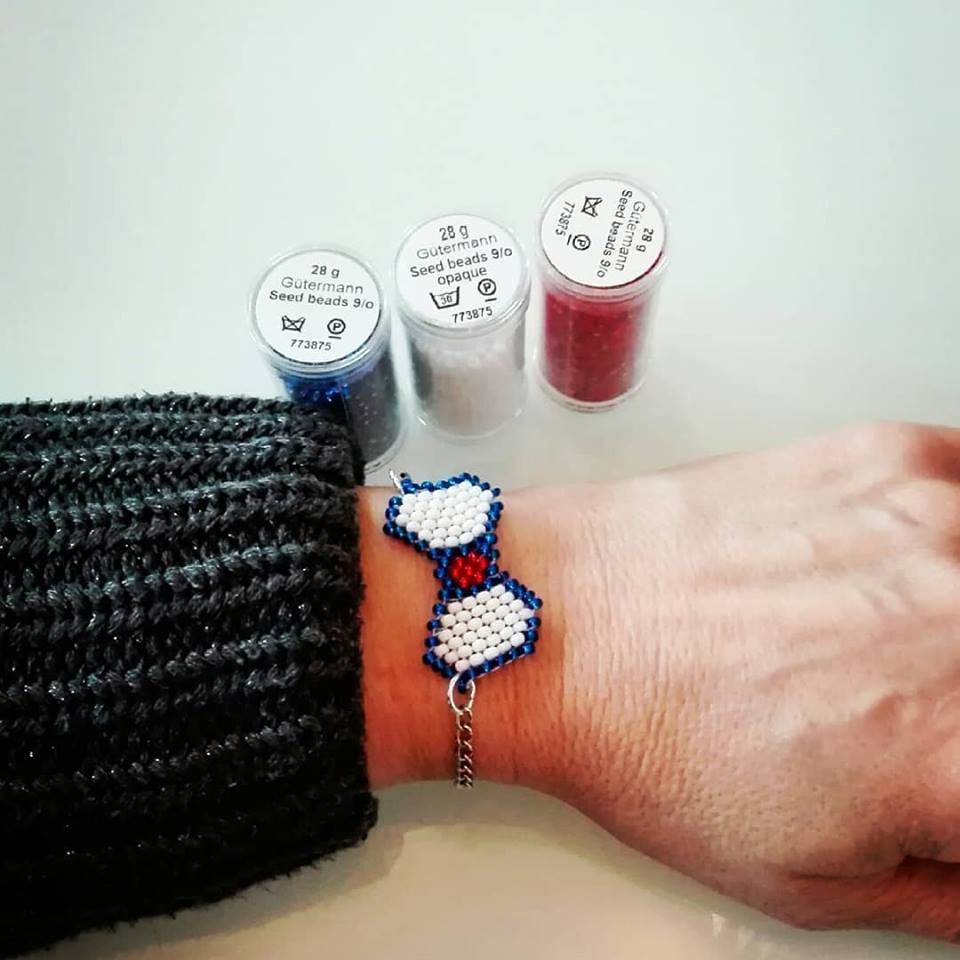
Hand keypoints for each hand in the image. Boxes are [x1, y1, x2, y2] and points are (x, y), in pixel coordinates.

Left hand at [360, 422, 959, 940]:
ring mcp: (936, 527)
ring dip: (959, 619)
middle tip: (917, 711)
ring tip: (897, 641)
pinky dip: (954, 539)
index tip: (943, 771)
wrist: (559, 624)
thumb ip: (947, 892)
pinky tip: (902, 568)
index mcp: (956, 757)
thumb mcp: (809, 881)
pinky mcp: (888, 459)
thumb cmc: (645, 741)